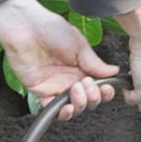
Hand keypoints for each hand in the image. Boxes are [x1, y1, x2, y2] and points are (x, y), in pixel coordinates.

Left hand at [0, 0, 119, 120]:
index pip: (98, 87)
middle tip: (87, 82)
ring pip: (74, 107)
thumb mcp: (80, 45)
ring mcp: (56, 86)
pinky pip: (52, 109)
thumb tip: (114, 72)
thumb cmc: (51, 29)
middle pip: (89, 100)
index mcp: (83, 68)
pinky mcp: (40, 91)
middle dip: (93, 96)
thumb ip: (96, 63)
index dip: (104, 91)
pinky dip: (62, 113)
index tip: (106, 87)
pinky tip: (67, 107)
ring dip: (80, 103)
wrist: (26, 28)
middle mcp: (71, 79)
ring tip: (76, 88)